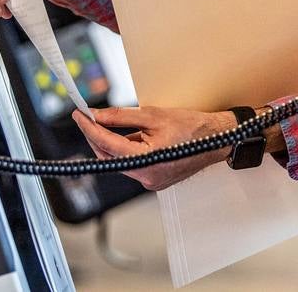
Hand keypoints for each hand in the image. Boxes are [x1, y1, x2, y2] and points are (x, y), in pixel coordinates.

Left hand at [72, 106, 236, 190]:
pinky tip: (130, 136)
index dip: (90, 128)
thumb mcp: (154, 115)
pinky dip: (126, 150)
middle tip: (89, 117)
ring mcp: (150, 181)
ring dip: (112, 144)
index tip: (79, 115)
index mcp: (146, 161)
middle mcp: (146, 177)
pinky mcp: (154, 179)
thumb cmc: (193, 127)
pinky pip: (132, 164)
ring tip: (111, 123)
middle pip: (110, 157)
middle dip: (97, 137)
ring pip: (120, 161)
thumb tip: (99, 116)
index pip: (107, 144)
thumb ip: (122, 117)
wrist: (217, 139)